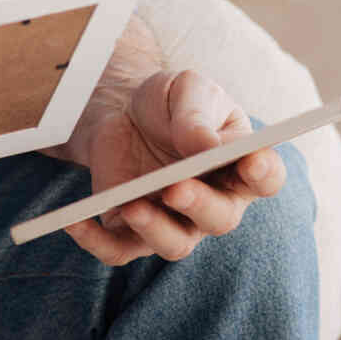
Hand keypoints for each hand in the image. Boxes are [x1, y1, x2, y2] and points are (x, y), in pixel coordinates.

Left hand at [64, 67, 285, 265]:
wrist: (124, 111)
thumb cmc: (169, 102)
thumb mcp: (184, 90)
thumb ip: (196, 115)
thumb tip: (205, 146)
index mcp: (241, 165)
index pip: (266, 177)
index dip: (263, 173)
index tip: (252, 162)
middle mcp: (214, 202)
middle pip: (219, 218)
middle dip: (199, 205)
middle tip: (177, 187)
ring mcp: (175, 221)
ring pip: (174, 244)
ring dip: (155, 229)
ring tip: (133, 206)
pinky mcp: (133, 231)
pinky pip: (118, 250)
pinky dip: (96, 242)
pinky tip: (74, 223)